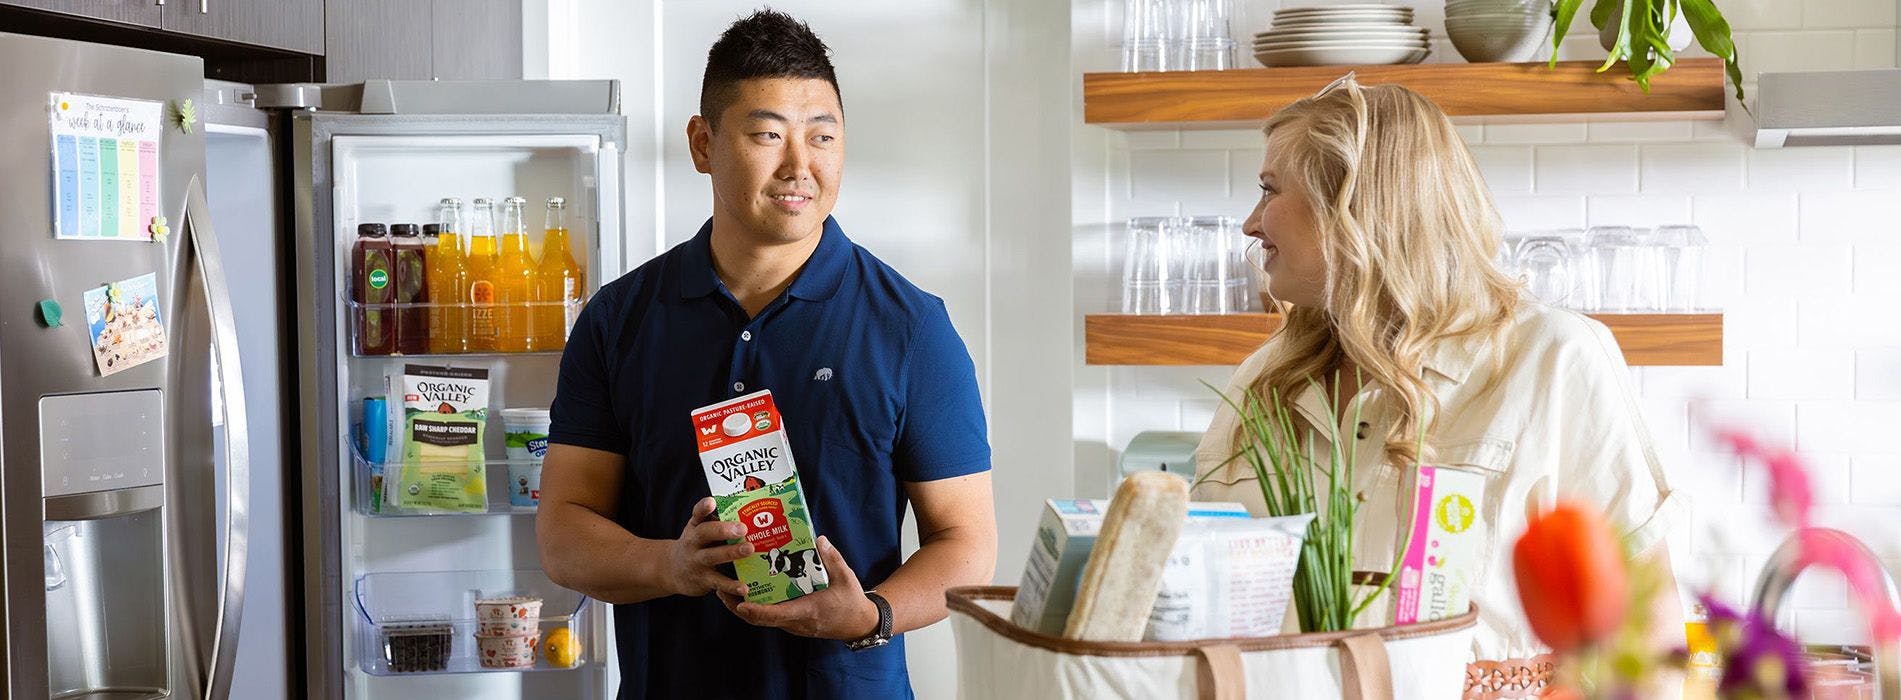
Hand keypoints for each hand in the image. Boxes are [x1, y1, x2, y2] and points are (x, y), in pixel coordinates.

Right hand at [660, 497, 752, 598]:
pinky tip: (744, 587)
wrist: (672, 570)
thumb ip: (715, 521)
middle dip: (723, 530)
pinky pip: (718, 582)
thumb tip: (744, 511)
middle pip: (704, 533)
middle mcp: (693, 543)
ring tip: (749, 549)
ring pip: (712, 557)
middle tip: (742, 528)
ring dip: (731, 553)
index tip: (711, 502)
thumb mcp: (698, 530)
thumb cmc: (695, 545)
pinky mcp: (703, 580)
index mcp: (695, 527)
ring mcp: (697, 562)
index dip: (703, 508)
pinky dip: (731, 585)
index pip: (697, 514)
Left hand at [718, 536, 879, 640]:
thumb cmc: (851, 602)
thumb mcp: (846, 578)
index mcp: (807, 611)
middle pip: (760, 620)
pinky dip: (755, 607)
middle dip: (737, 607)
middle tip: (720, 590)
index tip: (740, 602)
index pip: (777, 614)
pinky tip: (748, 591)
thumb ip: (833, 559)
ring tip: (726, 589)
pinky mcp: (791, 621)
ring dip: (742, 608)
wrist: (858, 623)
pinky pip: (769, 616)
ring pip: (761, 620)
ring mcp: (792, 624)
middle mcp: (795, 621)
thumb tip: (820, 539)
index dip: (756, 610)